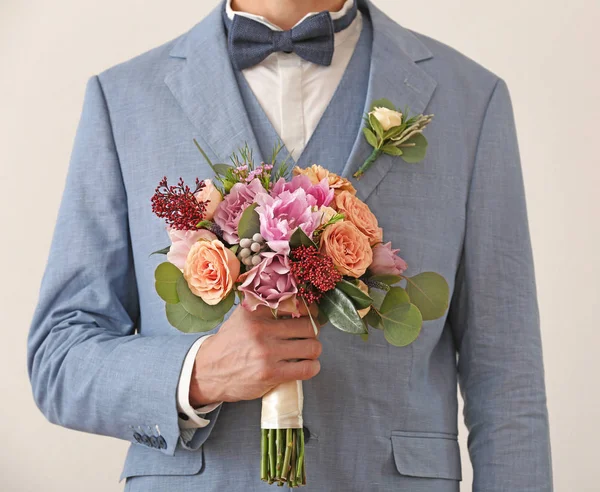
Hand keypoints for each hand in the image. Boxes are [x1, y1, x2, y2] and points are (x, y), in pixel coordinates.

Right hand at [189, 304, 321, 406]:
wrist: (208, 371)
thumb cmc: (229, 343)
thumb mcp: (241, 317)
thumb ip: (263, 306)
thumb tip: (295, 300)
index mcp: (255, 312)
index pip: (294, 304)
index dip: (309, 310)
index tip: (311, 315)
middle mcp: (261, 330)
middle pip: (308, 327)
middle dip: (313, 331)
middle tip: (310, 335)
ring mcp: (267, 353)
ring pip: (311, 347)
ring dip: (314, 350)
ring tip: (307, 351)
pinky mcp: (271, 374)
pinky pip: (306, 369)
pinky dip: (312, 367)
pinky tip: (308, 366)